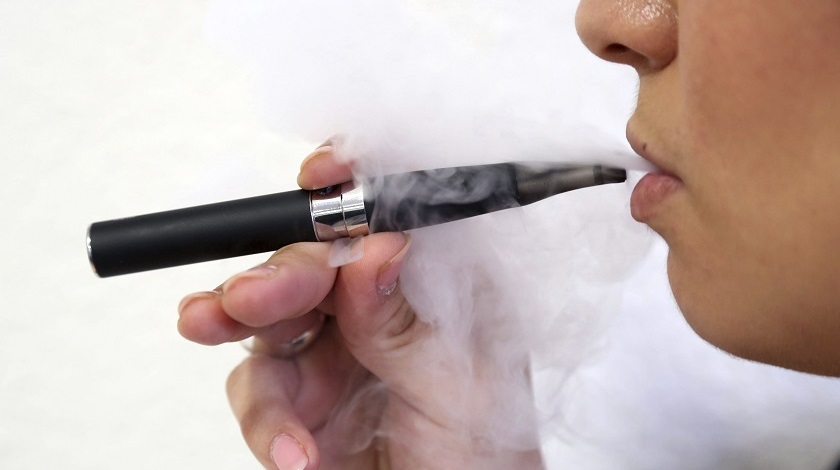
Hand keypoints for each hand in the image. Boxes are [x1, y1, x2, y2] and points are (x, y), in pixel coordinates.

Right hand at [177, 144, 543, 468]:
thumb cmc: (484, 454)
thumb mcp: (459, 387)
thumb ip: (406, 323)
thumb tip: (377, 248)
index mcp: (428, 286)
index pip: (386, 217)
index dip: (349, 188)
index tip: (321, 178)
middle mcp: (373, 307)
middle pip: (311, 265)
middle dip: (274, 276)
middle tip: (246, 297)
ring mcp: (330, 351)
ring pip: (266, 319)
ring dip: (236, 329)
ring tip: (217, 333)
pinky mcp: (297, 399)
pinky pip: (259, 390)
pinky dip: (266, 421)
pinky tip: (296, 453)